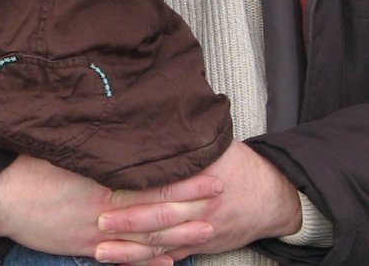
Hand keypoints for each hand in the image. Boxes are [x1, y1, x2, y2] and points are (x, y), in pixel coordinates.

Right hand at [0, 155, 222, 264]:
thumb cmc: (28, 166)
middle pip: (155, 208)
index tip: (205, 166)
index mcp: (100, 179)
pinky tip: (171, 264)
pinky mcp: (86, 249)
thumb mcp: (60, 146)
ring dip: (178, 235)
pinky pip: (124, 259)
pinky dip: (149, 263)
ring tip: (207, 230)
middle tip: (220, 192)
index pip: (149, 179)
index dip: (180, 175)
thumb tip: (116, 126)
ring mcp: (97, 233)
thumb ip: (92, 143)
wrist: (0, 199)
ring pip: (145, 238)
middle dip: (190, 202)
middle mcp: (104, 209)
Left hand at [94, 141, 302, 264]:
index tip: (108, 189)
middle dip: (127, 222)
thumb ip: (188, 141)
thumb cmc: (241, 164)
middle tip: (98, 221)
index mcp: (201, 178)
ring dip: (131, 250)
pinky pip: (172, 256)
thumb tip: (157, 121)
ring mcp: (201, 230)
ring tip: (101, 251)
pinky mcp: (203, 245)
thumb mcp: (217, 145)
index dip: (136, 189)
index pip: (163, 185)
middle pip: (159, 217)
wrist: (275, 197)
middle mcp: (200, 207)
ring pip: (161, 244)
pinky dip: (149, 262)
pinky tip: (126, 263)